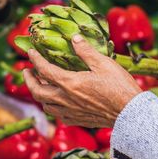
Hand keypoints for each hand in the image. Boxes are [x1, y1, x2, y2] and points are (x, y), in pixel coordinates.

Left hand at [23, 34, 141, 127]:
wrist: (130, 114)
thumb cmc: (120, 87)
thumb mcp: (104, 63)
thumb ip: (86, 51)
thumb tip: (74, 38)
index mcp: (70, 83)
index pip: (44, 70)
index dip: (35, 60)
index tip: (30, 52)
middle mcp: (66, 99)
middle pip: (37, 91)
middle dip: (29, 80)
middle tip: (27, 72)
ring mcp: (71, 112)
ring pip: (46, 106)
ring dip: (39, 95)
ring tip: (41, 86)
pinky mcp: (78, 120)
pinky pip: (58, 115)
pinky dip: (53, 107)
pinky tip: (58, 102)